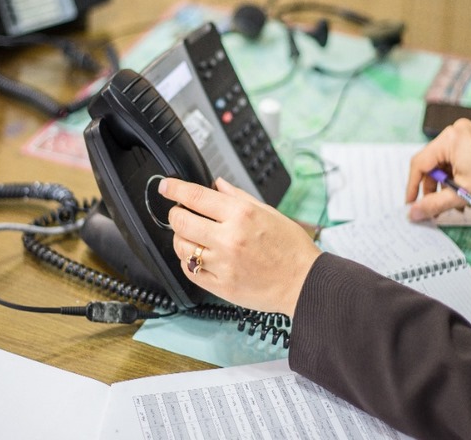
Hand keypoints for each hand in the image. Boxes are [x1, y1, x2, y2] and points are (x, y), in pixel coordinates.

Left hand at [158, 177, 320, 316]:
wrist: (304, 282)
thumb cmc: (291, 248)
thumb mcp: (268, 212)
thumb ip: (238, 196)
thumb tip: (217, 185)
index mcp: (241, 215)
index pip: (196, 197)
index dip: (175, 189)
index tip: (166, 186)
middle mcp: (229, 238)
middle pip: (181, 221)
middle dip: (175, 214)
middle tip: (179, 212)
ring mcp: (223, 264)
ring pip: (181, 247)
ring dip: (180, 238)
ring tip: (191, 236)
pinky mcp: (220, 285)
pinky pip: (189, 270)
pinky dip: (188, 261)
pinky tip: (199, 256)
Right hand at [406, 118, 470, 220]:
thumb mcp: (463, 194)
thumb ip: (434, 204)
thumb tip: (413, 213)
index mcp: (449, 139)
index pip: (419, 163)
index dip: (412, 186)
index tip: (411, 203)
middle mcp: (454, 131)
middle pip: (431, 163)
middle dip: (433, 188)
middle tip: (434, 207)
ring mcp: (464, 134)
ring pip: (443, 163)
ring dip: (446, 185)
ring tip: (454, 203)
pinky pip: (454, 159)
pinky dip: (455, 176)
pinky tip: (462, 192)